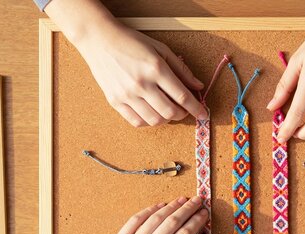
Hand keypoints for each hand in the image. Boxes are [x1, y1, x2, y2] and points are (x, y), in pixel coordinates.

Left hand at [37, 197, 206, 233]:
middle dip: (188, 209)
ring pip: (155, 218)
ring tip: (182, 200)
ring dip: (171, 206)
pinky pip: (135, 219)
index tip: (204, 213)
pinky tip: (160, 205)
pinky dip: (149, 210)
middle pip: (172, 222)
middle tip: (198, 201)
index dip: (197, 221)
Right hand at [78, 26, 208, 126]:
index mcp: (156, 68)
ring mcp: (127, 94)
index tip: (204, 114)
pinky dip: (149, 122)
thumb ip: (182, 69)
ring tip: (168, 111)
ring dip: (167, 119)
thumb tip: (199, 86)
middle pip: (170, 112)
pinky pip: (137, 122)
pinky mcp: (115, 101)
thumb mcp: (161, 49)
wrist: (100, 40)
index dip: (196, 108)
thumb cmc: (132, 42)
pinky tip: (152, 114)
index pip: (182, 96)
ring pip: (155, 120)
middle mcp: (142, 83)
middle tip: (184, 110)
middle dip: (183, 115)